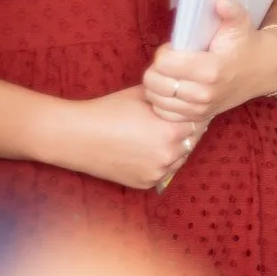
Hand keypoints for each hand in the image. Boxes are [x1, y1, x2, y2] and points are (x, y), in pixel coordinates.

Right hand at [62, 87, 207, 190]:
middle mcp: (169, 156)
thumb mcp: (144, 95)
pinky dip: (159, 162)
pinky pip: (162, 172)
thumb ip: (168, 97)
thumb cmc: (109, 111)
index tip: (188, 110)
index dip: (193, 115)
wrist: (77, 136)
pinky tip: (146, 150)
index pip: (199, 123)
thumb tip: (184, 91)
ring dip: (175, 149)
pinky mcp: (146, 184)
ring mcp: (158, 173)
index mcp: (172, 132)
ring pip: (179, 159)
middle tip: (175, 123)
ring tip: (159, 136)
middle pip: (191, 142)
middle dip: (185, 132)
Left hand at [144, 0, 276, 123]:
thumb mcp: (240, 23)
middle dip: (156, 68)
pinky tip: (170, 90)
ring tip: (169, 74)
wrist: (263, 70)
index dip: (164, 52)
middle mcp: (203, 93)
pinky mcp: (198, 118)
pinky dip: (161, 102)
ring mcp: (200, 108)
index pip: (164, 63)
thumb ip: (230, 10)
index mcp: (210, 69)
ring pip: (156, 99)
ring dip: (156, 85)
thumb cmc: (246, 44)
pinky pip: (164, 113)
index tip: (174, 47)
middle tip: (170, 61)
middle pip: (155, 82)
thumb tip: (219, 0)